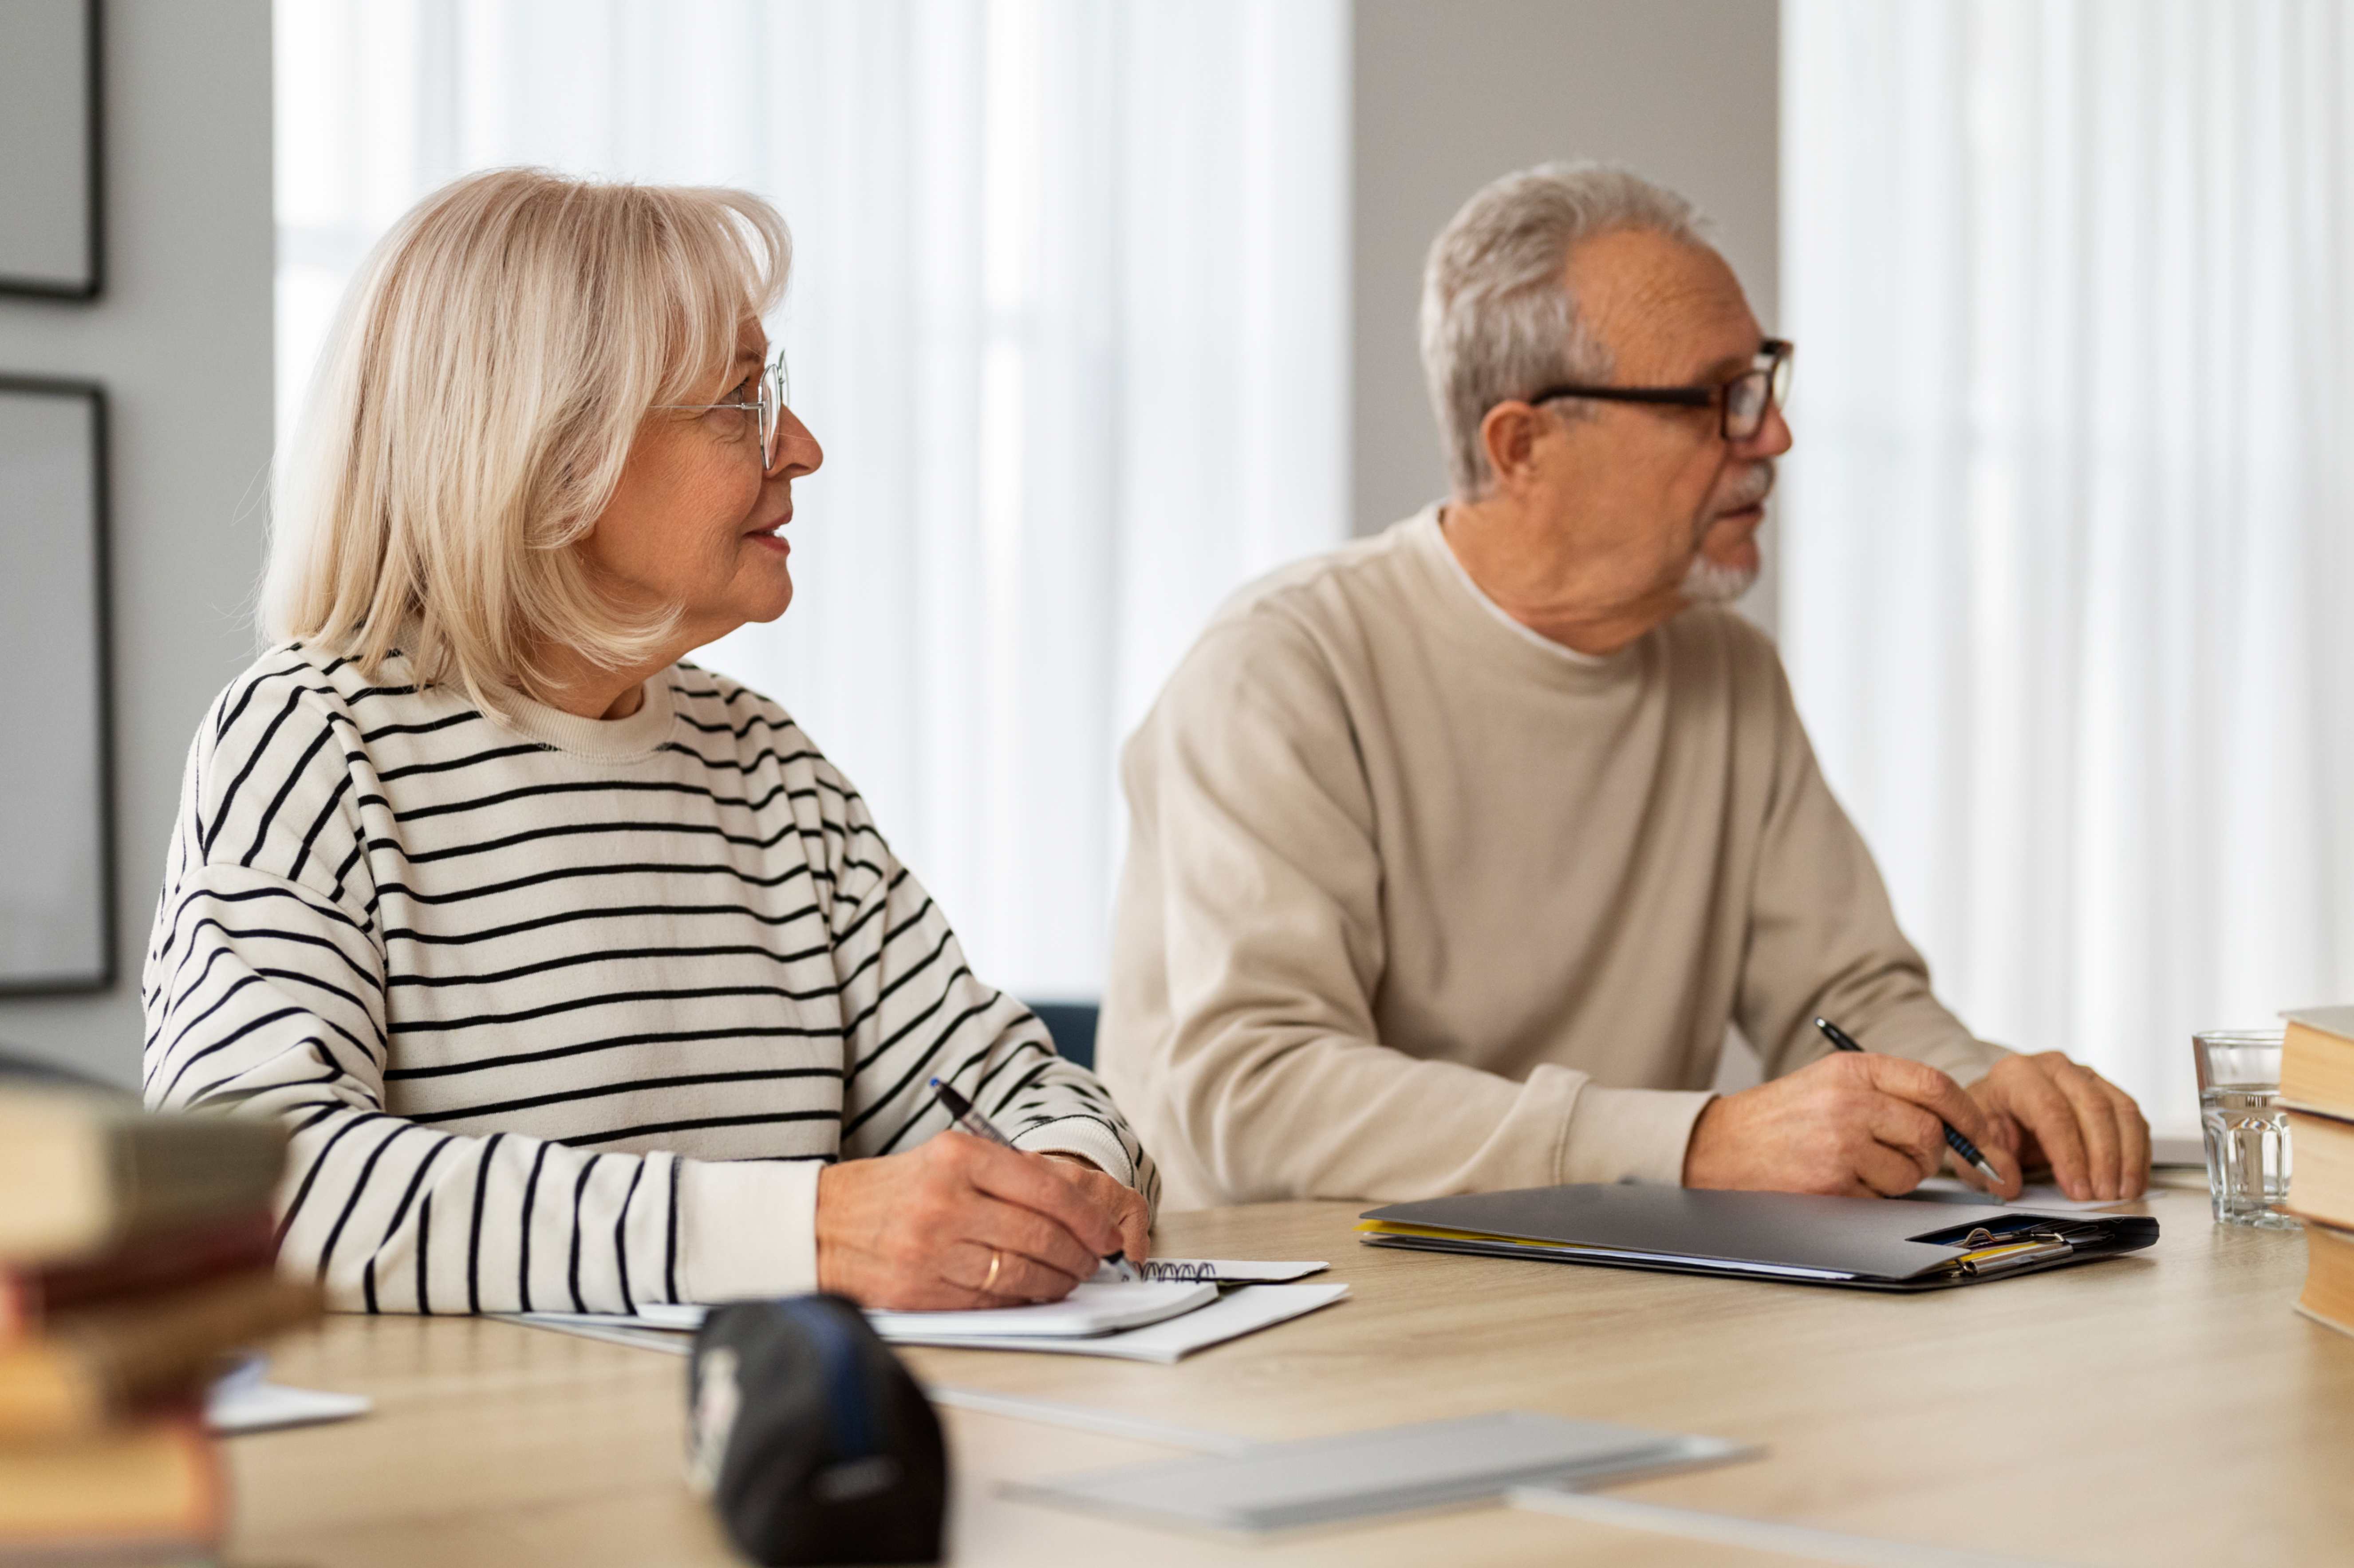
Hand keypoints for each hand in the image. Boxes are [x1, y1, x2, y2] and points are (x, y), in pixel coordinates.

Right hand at [814, 1132, 1137, 1309]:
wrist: (818, 1225)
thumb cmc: (895, 1191)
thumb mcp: (944, 1158)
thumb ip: (1005, 1173)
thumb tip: (1075, 1207)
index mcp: (957, 1158)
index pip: (1046, 1188)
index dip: (1088, 1217)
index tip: (1107, 1233)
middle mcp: (945, 1202)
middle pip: (1041, 1235)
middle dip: (1080, 1254)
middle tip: (1094, 1260)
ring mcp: (931, 1251)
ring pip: (1022, 1273)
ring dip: (1058, 1281)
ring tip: (1069, 1277)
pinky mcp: (920, 1292)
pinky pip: (992, 1301)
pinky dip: (1022, 1299)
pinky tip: (1032, 1292)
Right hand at [1683, 1050, 2022, 1197]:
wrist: (1720, 1146)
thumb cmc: (1780, 1117)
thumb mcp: (1830, 1082)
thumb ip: (1887, 1091)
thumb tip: (1956, 1123)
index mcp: (1852, 1070)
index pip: (1934, 1084)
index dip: (1966, 1111)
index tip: (1978, 1131)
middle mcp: (1848, 1103)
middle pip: (1930, 1133)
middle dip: (1930, 1153)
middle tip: (1907, 1156)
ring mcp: (1840, 1145)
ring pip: (1910, 1173)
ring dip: (1896, 1179)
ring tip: (1857, 1167)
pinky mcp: (1832, 1184)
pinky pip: (1881, 1200)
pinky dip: (1869, 1198)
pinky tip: (1837, 1181)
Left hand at [1965, 1052, 2148, 1200]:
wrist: (1998, 1106)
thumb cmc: (1986, 1121)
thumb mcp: (1971, 1142)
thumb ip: (1987, 1161)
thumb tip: (2008, 1182)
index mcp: (2016, 1074)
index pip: (2051, 1110)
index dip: (2069, 1154)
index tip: (2078, 1189)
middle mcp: (2054, 1067)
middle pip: (2092, 1108)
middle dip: (2103, 1158)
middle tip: (2104, 1196)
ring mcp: (2084, 1077)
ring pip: (2120, 1111)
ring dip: (2126, 1156)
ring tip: (2122, 1192)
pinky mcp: (2106, 1091)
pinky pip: (2133, 1119)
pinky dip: (2137, 1152)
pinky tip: (2132, 1179)